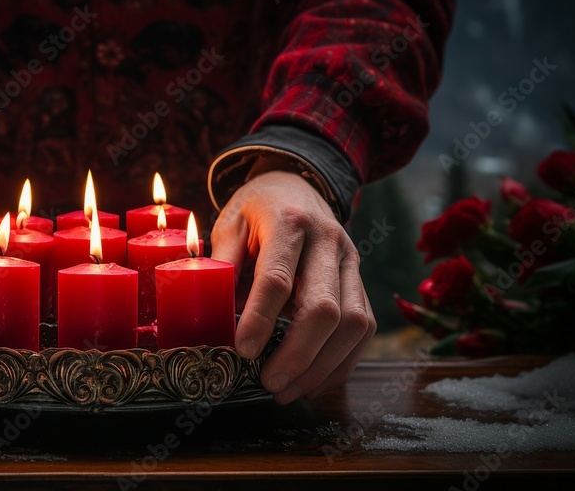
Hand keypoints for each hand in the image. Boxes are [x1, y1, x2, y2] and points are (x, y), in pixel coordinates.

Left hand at [211, 171, 375, 403]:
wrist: (297, 184)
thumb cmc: (255, 210)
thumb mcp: (228, 224)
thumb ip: (221, 265)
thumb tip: (210, 317)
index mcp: (288, 223)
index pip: (278, 277)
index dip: (260, 318)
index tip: (243, 351)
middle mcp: (328, 241)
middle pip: (324, 307)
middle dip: (297, 354)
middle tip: (269, 383)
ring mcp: (351, 262)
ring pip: (353, 323)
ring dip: (322, 366)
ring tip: (288, 390)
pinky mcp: (361, 281)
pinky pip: (365, 329)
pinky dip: (342, 362)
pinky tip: (313, 382)